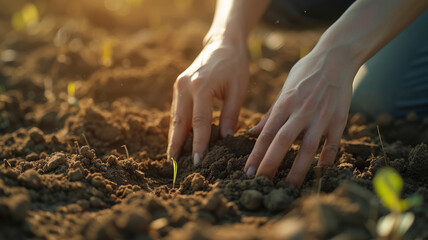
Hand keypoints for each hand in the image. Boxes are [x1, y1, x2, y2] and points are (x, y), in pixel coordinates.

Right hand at [168, 38, 248, 164]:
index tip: (198, 161)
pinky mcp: (178, 86)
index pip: (199, 122)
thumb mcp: (238, 90)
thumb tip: (225, 140)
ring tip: (173, 158)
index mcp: (201, 86)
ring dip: (174, 138)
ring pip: (175, 118)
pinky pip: (176, 110)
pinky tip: (178, 140)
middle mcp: (185, 86)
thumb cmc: (234, 66)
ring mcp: (179, 85)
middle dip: (176, 146)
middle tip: (174, 166)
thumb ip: (231, 115)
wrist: (223, 43)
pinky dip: (177, 126)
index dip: (198, 144)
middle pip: (179, 122)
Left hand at [244, 47, 355, 186]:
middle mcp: (301, 111)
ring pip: (307, 147)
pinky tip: (320, 173)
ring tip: (288, 187)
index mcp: (284, 103)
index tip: (248, 171)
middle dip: (270, 164)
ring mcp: (321, 115)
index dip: (256, 154)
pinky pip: (333, 143)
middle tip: (261, 183)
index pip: (267, 134)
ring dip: (297, 169)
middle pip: (283, 142)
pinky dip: (327, 159)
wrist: (336, 57)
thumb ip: (270, 114)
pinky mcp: (339, 118)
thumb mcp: (284, 89)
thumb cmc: (305, 73)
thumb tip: (252, 133)